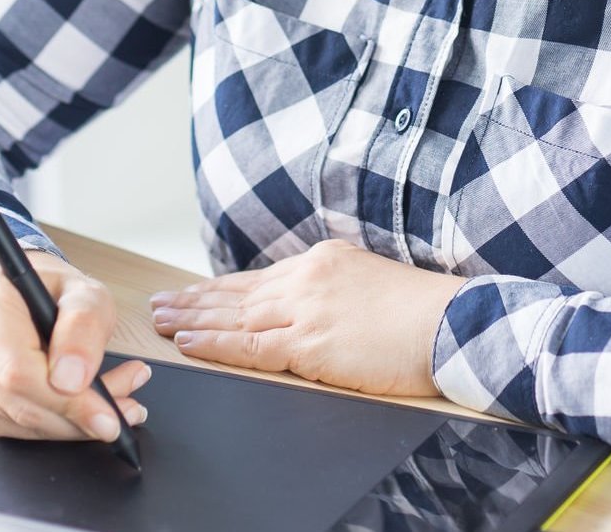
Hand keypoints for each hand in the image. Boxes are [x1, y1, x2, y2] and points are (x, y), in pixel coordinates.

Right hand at [0, 252, 151, 443]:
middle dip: (78, 416)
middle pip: (17, 401)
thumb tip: (72, 382)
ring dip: (72, 424)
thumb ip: (83, 326)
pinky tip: (81, 412)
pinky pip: (12, 429)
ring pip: (17, 421)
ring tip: (113, 405)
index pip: (17, 369)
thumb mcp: (84, 290)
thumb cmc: (51, 288)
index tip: (109, 415)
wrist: (20, 292)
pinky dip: (52, 427)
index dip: (65, 401)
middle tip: (125, 411)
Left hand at [148, 238, 468, 398]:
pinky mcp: (308, 345)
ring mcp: (304, 311)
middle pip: (236, 294)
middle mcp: (306, 280)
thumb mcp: (370, 281)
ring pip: (233, 318)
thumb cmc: (422, 313)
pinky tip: (187, 344)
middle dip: (194, 301)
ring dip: (191, 321)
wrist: (451, 325)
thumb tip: (311, 305)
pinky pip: (247, 348)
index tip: (192, 293)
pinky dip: (213, 346)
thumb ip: (334, 289)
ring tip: (161, 323)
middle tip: (159, 305)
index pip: (258, 280)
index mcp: (322, 262)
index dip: (219, 289)